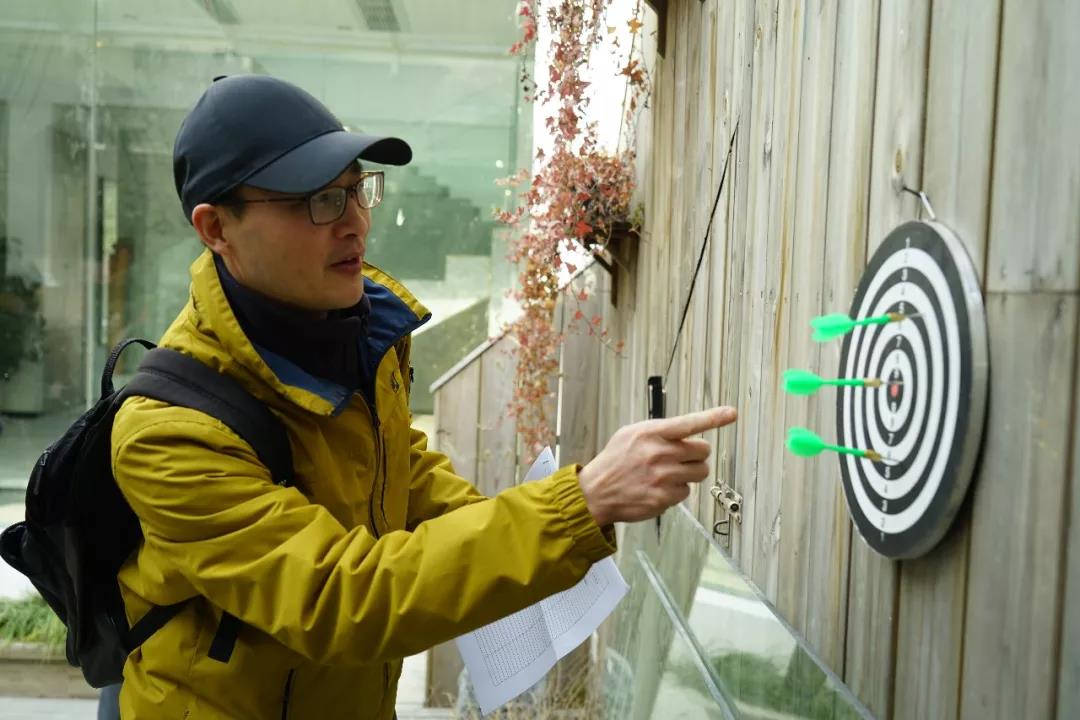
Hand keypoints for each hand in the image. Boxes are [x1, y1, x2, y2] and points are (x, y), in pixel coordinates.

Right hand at [577, 406, 736, 526]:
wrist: (596, 492)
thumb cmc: (615, 461)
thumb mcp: (630, 434)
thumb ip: (659, 431)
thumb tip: (686, 431)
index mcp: (650, 433)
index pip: (688, 423)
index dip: (713, 417)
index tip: (731, 413)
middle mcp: (659, 453)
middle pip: (703, 451)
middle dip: (696, 455)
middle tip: (681, 459)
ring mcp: (662, 477)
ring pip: (700, 472)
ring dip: (690, 473)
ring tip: (668, 474)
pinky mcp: (664, 498)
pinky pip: (686, 492)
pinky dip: (676, 491)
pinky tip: (658, 489)